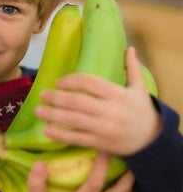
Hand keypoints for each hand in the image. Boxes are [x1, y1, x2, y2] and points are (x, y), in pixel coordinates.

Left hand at [34, 47, 159, 155]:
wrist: (153, 140)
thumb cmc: (142, 111)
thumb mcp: (140, 89)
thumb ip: (133, 68)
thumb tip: (129, 47)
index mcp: (118, 94)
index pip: (90, 82)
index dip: (71, 80)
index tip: (59, 82)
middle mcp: (110, 110)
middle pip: (77, 101)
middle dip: (56, 97)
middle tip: (42, 94)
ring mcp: (104, 128)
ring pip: (74, 120)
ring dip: (53, 114)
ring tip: (38, 110)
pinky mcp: (101, 143)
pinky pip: (78, 138)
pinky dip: (61, 134)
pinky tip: (47, 130)